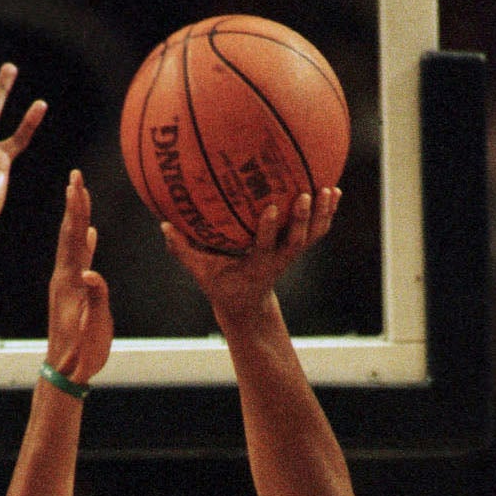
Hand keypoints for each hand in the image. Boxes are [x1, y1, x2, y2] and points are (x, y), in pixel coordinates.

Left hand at [46, 170, 112, 385]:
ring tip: (80, 197)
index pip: (73, 237)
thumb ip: (95, 299)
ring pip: (71, 244)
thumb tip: (90, 272)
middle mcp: (64, 278)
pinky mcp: (70, 293)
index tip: (77, 182)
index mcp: (69, 282)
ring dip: (76, 219)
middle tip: (75, 176)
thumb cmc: (82, 353)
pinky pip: (77, 260)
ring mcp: (66, 285)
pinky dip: (82, 243)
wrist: (65, 372)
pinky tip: (88, 235)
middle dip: (73, 204)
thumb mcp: (94, 328)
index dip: (76, 209)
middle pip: (69, 234)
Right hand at [161, 188, 339, 323]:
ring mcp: (290, 254)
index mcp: (257, 265)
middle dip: (302, 220)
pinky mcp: (297, 248)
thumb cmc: (222, 286)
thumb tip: (163, 225)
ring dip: (321, 214)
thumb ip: (184, 250)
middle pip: (297, 241)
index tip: (272, 208)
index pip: (265, 246)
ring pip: (313, 236)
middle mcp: (278, 259)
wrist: (248, 306)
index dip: (271, 229)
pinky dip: (327, 212)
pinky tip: (333, 189)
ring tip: (328, 189)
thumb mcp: (201, 272)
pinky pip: (317, 231)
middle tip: (305, 195)